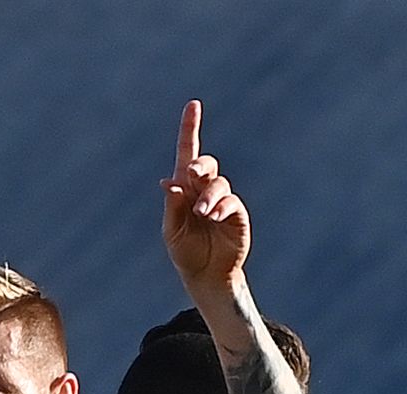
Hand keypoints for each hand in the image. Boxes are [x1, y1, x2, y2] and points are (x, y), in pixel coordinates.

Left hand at [161, 99, 249, 301]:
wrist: (205, 275)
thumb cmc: (185, 252)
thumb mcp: (172, 230)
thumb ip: (172, 206)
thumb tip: (169, 181)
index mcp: (185, 190)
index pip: (188, 154)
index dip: (190, 129)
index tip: (193, 105)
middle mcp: (204, 190)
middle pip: (206, 165)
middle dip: (200, 165)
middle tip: (192, 174)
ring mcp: (222, 201)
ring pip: (219, 184)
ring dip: (209, 196)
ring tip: (202, 213)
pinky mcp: (236, 214)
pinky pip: (231, 201)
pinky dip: (221, 206)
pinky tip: (213, 216)